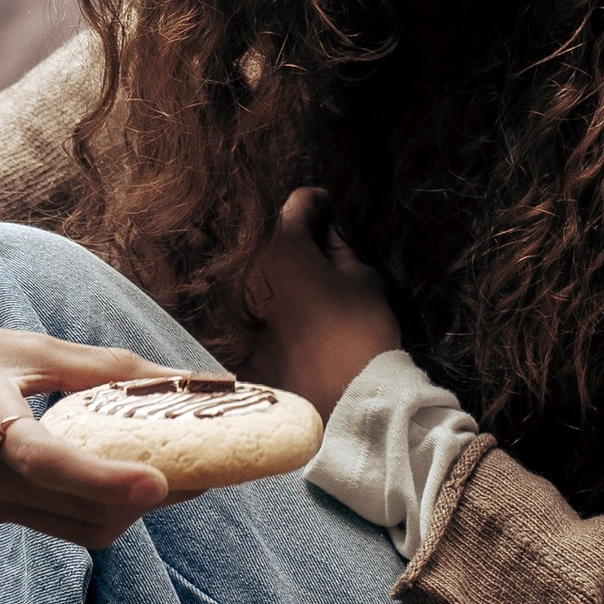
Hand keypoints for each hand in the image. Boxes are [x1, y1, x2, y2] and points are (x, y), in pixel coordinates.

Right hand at [0, 303, 170, 550]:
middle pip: (82, 514)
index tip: (161, 481)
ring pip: (76, 529)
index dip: (106, 478)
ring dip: (132, 508)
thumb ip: (100, 369)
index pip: (47, 462)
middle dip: (151, 499)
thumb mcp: (17, 345)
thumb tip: (178, 379)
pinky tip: (128, 472)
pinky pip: (57, 521)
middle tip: (210, 465)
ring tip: (182, 467)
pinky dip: (100, 505)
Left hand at [241, 187, 401, 416]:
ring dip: (281, 271)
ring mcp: (241, 307)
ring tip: (310, 282)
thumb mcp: (363, 280)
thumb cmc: (360, 333)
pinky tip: (296, 317)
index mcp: (284, 248)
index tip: (329, 206)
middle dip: (296, 236)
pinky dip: (272, 307)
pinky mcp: (240, 339)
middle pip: (271, 238)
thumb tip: (329, 233)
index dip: (317, 202)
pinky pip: (255, 310)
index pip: (297, 204)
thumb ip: (341, 249)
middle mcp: (252, 271)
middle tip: (322, 243)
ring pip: (260, 273)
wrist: (344, 401)